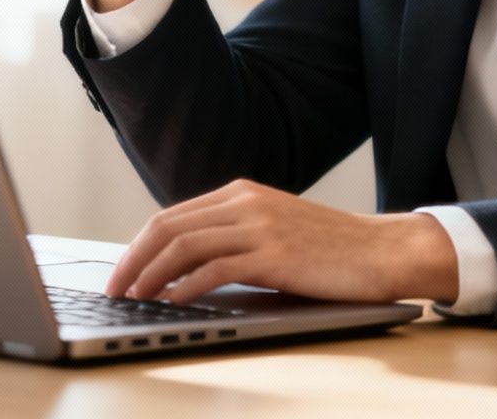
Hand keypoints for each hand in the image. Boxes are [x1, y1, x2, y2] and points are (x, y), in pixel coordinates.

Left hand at [106, 179, 459, 304]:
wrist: (382, 251)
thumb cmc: (331, 250)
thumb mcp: (274, 231)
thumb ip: (234, 238)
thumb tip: (181, 269)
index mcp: (242, 193)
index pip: (173, 216)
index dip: (139, 246)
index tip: (121, 273)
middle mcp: (245, 202)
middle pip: (168, 226)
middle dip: (132, 260)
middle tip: (114, 289)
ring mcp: (259, 225)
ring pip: (184, 245)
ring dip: (150, 275)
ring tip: (134, 299)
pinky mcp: (273, 253)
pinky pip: (214, 268)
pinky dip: (185, 286)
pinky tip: (172, 302)